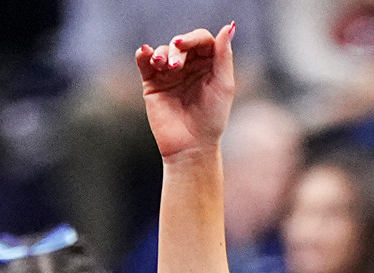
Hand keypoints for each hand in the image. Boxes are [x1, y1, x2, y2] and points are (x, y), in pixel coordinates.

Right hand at [137, 24, 237, 160]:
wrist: (191, 144)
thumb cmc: (212, 117)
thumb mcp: (223, 84)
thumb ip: (224, 55)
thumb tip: (229, 26)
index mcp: (210, 66)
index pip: (202, 40)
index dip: (192, 38)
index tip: (183, 45)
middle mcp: (190, 67)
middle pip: (181, 44)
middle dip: (177, 50)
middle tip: (175, 66)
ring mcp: (170, 74)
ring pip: (162, 50)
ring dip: (162, 54)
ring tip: (164, 68)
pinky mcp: (152, 83)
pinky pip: (144, 62)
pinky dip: (143, 54)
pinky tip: (145, 53)